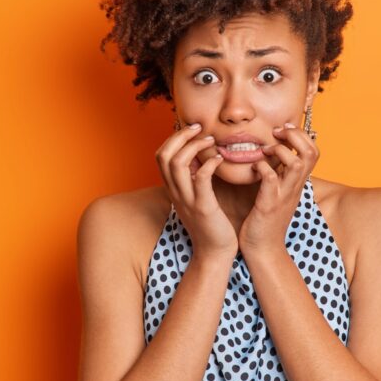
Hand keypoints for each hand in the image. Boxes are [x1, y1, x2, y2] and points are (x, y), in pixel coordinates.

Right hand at [156, 123, 237, 258]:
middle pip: (164, 155)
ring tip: (210, 140)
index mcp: (173, 189)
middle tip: (199, 128)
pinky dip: (209, 163)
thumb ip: (193, 179)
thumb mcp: (196, 198)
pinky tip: (219, 159)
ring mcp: (187, 199)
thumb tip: (199, 157)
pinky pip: (200, 178)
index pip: (160, 155)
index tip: (192, 130)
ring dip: (194, 146)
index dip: (173, 138)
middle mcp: (176, 192)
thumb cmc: (210, 224)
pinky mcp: (203, 207)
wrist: (215, 253)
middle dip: (180, 136)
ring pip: (177, 163)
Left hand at [239, 122, 319, 253]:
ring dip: (280, 150)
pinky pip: (270, 179)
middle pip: (311, 153)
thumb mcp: (279, 193)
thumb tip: (274, 155)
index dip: (301, 135)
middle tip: (277, 133)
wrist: (263, 250)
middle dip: (295, 136)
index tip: (283, 131)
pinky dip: (261, 168)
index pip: (314, 151)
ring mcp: (284, 196)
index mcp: (297, 183)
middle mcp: (295, 187)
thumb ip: (280, 175)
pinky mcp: (268, 205)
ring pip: (297, 164)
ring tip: (264, 150)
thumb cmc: (266, 220)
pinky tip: (252, 168)